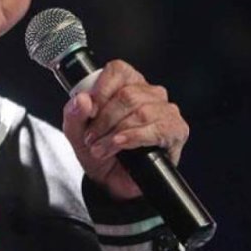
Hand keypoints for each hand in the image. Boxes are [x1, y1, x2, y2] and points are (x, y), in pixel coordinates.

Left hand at [62, 59, 189, 199]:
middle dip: (104, 120)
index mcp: (126, 83)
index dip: (101, 91)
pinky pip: (157, 129)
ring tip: (102, 148)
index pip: (118, 71)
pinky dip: (134, 138)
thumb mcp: (76, 131)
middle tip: (92, 138)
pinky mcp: (176, 130)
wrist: (112, 180)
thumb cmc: (98, 149)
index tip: (89, 111)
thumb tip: (82, 100)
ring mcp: (165, 110)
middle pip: (127, 95)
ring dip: (115, 134)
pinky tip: (121, 145)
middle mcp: (149, 93)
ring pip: (141, 112)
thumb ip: (74, 114)